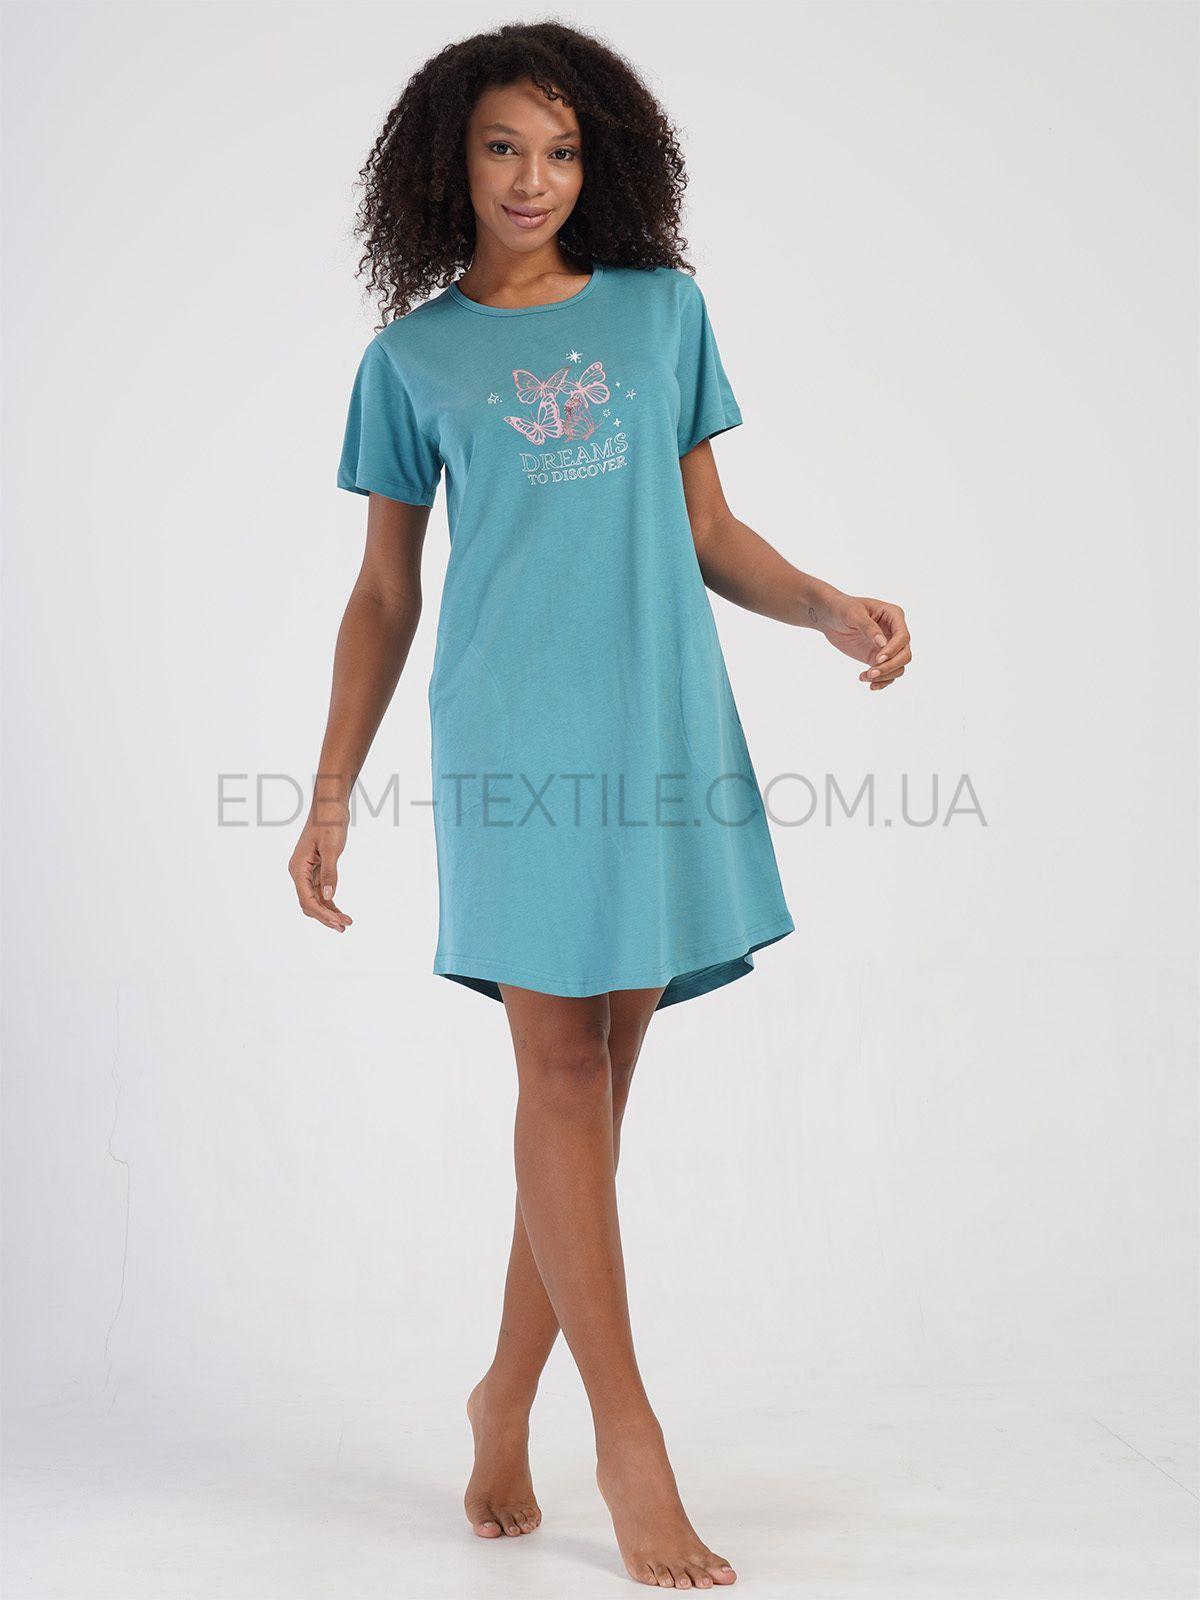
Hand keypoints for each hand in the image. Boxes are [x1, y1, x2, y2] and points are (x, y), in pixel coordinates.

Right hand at [288, 797, 352, 931]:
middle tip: (345, 926)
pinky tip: (340, 911)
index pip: (307, 899)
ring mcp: (306, 871)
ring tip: (346, 923)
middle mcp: (299, 872)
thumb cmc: (329, 822)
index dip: (322, 913)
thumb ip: (330, 873)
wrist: (330, 805)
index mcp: (298, 868)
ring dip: (329, 912)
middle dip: (325, 917)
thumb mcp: (331, 848)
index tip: (338, 921)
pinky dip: (329, 902)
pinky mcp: (315, 869)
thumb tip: (329, 897)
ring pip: (315, 899)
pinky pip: (320, 891)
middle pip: (309, 903)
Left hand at [820, 593, 910, 690]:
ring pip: (899, 667)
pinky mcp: (878, 658)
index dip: (893, 649)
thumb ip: (868, 627)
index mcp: (894, 616)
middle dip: (890, 666)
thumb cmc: (843, 608)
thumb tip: (882, 643)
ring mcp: (888, 647)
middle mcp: (895, 632)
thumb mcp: (854, 614)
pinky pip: (888, 673)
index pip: (903, 636)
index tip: (878, 659)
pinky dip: (882, 682)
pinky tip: (869, 684)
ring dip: (885, 676)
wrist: (830, 617)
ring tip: (865, 676)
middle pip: (905, 655)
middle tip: (871, 673)